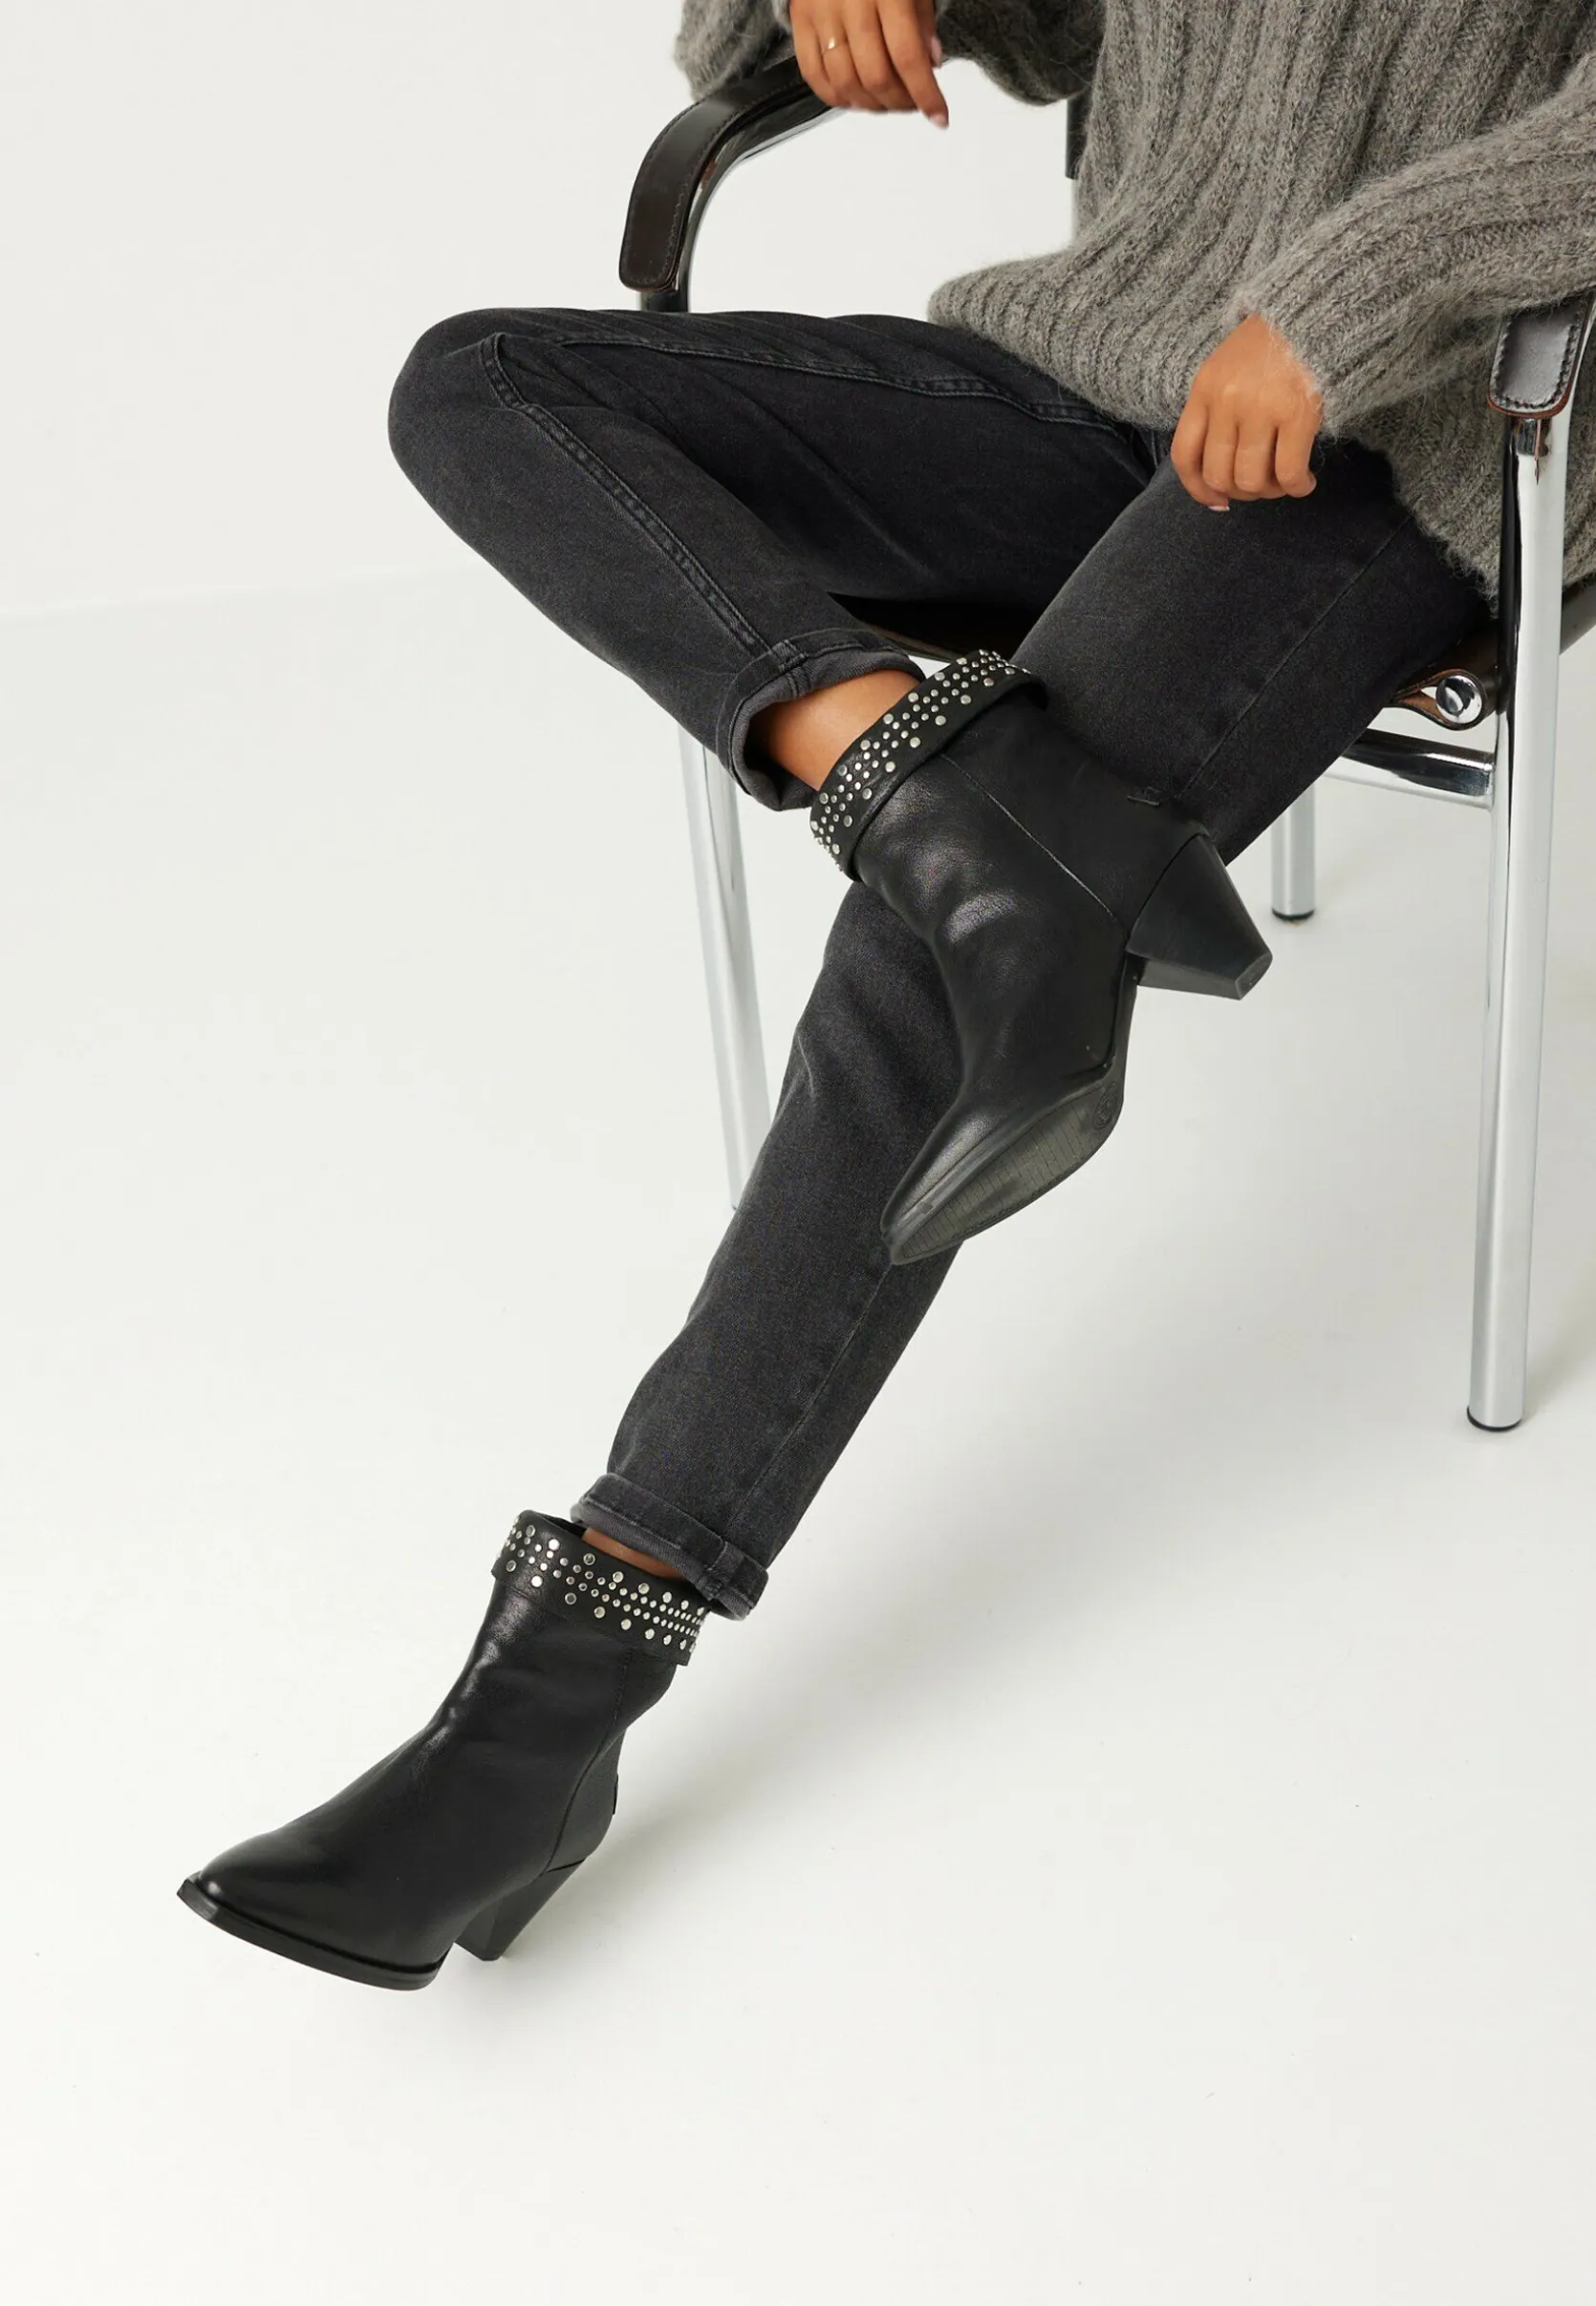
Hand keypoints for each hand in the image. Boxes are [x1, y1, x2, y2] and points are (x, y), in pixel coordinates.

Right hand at [790, 0, 948, 126]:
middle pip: (875, 76)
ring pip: (845, 82)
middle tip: (912, 104)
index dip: (925, 94)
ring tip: (886, 102)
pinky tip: (856, 99)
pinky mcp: (801, 22)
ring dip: (870, 105)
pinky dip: (837, 97)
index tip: (939, 117)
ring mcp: (822, 15)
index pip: (908, 56)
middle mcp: (851, 4)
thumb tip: (931, 64)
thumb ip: (923, 20)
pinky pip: (815, 75)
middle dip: (899, 102)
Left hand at [1170, 315, 1323, 508]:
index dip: (1198, 489)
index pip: (1185, 456)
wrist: (1316, 308)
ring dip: (1270, 492)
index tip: (1216, 501)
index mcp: (1204, 389)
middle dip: (1241, 492)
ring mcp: (1260, 408)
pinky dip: (1297, 487)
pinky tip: (1305, 482)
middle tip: (1262, 488)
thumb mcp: (1228, 367)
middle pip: (1219, 474)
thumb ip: (1217, 409)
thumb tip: (1219, 471)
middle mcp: (1226, 401)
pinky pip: (1288, 472)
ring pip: (1252, 479)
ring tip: (1285, 484)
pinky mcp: (1297, 414)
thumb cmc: (1273, 343)